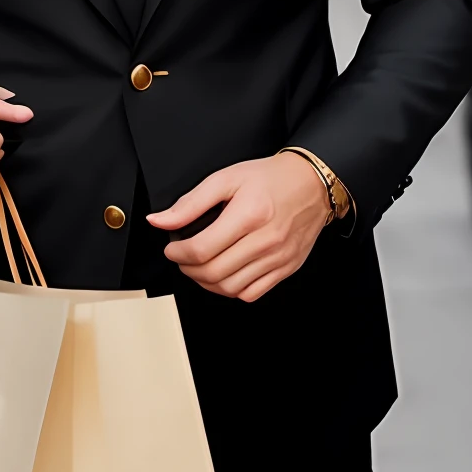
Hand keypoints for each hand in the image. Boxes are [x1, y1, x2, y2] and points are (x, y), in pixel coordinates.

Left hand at [147, 151, 328, 301]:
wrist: (311, 183)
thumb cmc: (270, 178)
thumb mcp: (226, 178)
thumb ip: (191, 203)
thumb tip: (159, 220)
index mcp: (248, 215)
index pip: (202, 249)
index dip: (178, 253)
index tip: (172, 248)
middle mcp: (265, 240)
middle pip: (214, 272)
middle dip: (188, 269)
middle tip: (182, 258)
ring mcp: (277, 258)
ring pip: (230, 288)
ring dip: (206, 282)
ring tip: (199, 267)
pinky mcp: (285, 269)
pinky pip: (252, 293)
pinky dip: (231, 290)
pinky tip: (224, 275)